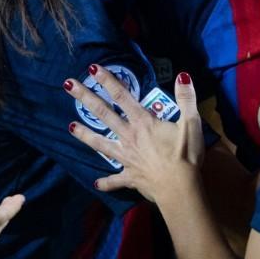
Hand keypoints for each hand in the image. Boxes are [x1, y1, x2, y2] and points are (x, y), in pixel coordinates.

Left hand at [63, 66, 203, 202]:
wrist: (179, 190)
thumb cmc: (185, 156)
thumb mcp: (191, 124)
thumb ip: (186, 99)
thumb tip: (183, 75)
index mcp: (143, 123)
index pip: (122, 97)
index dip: (108, 81)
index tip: (92, 69)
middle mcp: (129, 137)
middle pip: (104, 114)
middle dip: (85, 98)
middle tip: (68, 85)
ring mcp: (126, 157)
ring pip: (101, 144)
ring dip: (85, 135)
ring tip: (70, 127)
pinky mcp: (129, 176)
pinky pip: (115, 180)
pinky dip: (106, 182)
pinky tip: (96, 183)